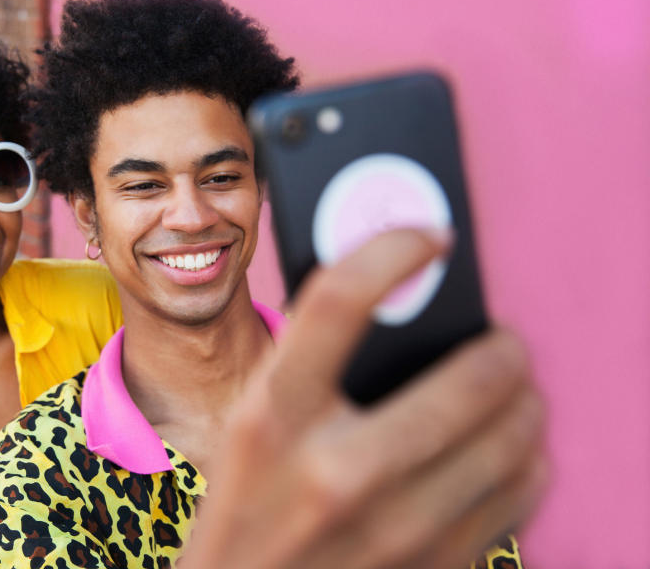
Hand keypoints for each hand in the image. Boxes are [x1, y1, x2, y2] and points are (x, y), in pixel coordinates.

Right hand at [183, 229, 547, 568]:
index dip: (390, 251)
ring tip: (512, 392)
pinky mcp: (431, 566)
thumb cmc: (247, 502)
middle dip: (502, 348)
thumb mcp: (252, 423)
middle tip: (502, 341)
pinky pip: (520, 497)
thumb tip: (393, 290)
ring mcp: (390, 529)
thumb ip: (305, 361)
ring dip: (524, 402)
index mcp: (271, 418)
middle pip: (466, 380)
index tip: (430, 238)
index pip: (335, 302)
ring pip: (511, 441)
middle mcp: (333, 473)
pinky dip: (527, 461)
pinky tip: (506, 450)